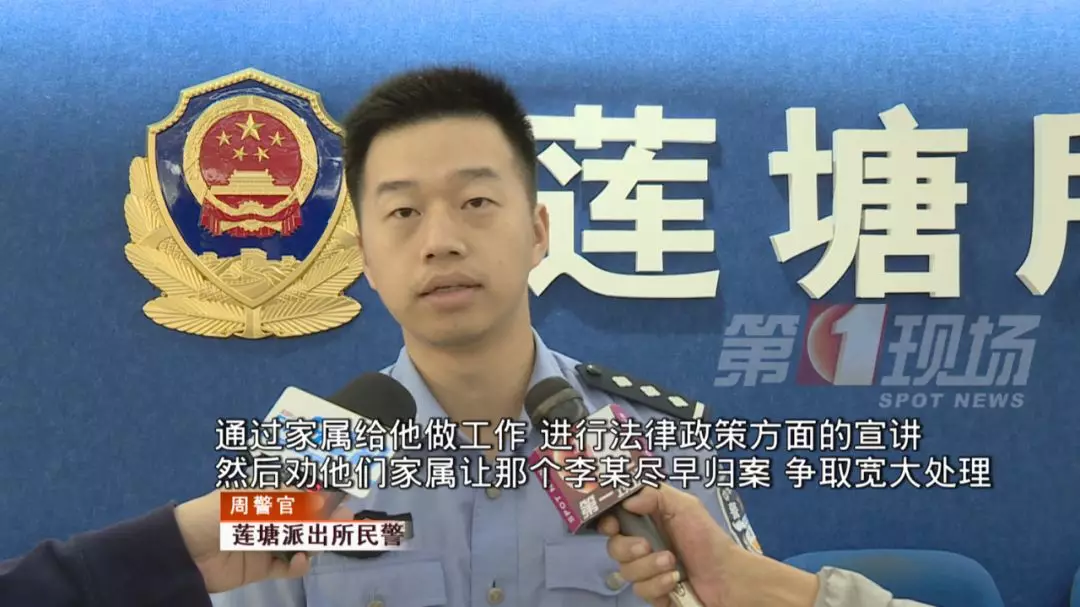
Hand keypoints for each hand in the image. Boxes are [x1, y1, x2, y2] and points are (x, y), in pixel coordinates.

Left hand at [173, 489, 350, 592]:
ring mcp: (265, 543)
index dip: (320, 493)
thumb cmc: (213, 515)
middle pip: (304, 518)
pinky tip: (300, 560)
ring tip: (326, 538)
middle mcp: (268, 518)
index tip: (342, 491)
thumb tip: (318, 495)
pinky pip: (286, 566)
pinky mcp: (261, 568)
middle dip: (325, 516)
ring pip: (299, 542)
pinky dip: (297, 564)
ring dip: (314, 539)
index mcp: (263, 497)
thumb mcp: (249, 500)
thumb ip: (285, 500)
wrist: (183, 553)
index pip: (298, 492)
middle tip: (346, 515)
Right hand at [598, 483, 731, 605]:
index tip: (612, 526)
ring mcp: (646, 571)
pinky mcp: (653, 593)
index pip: (613, 520)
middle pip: (613, 548)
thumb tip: (626, 501)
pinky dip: (658, 586)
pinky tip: (675, 582)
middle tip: (647, 546)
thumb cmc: (707, 537)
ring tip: (673, 564)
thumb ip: (654, 495)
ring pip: (626, 572)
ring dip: (649, 568)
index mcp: (646, 521)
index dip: (607, 522)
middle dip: (628, 548)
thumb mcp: (685, 506)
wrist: (728, 577)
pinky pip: (641, 591)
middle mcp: (642, 545)